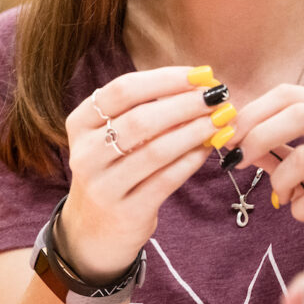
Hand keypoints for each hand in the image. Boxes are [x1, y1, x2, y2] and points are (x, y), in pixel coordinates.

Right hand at [60, 66, 219, 280]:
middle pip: (141, 119)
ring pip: (157, 150)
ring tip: (222, 118)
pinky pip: (167, 179)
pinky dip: (193, 159)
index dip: (166, 79)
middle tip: (220, 95)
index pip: (123, 90)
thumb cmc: (116, 168)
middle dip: (187, 104)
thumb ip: (148, 108)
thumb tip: (202, 83)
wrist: (94, 230)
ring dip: (196, 130)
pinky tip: (211, 146)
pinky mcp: (126, 212)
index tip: (202, 74)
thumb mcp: (116, 134)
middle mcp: (85, 154)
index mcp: (80, 123)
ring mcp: (103, 186)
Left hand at [222, 82, 303, 220]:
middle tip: (236, 160)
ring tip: (282, 196)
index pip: (288, 93)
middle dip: (258, 137)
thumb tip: (238, 141)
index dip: (252, 112)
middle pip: (296, 113)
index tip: (229, 133)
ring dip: (281, 179)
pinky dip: (299, 207)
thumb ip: (280, 144)